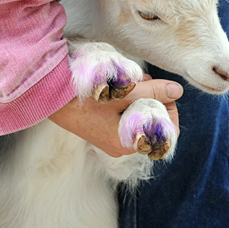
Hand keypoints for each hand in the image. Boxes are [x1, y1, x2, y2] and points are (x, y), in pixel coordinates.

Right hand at [49, 78, 182, 156]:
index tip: (164, 90)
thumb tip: (177, 91)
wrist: (51, 98)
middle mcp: (122, 147)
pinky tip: (122, 88)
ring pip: (139, 118)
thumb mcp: (124, 93)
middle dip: (154, 99)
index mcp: (129, 143)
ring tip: (133, 81)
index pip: (166, 132)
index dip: (170, 108)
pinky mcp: (103, 130)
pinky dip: (128, 102)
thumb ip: (153, 93)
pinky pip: (125, 117)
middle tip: (145, 81)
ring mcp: (112, 139)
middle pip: (153, 123)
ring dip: (141, 98)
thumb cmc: (86, 97)